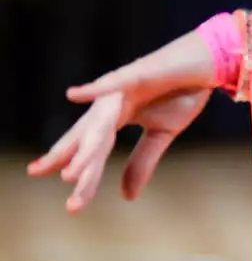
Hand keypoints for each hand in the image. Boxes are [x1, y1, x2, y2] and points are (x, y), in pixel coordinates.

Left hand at [26, 31, 216, 212]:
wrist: (206, 63)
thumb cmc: (183, 93)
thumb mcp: (163, 135)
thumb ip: (141, 163)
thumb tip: (126, 197)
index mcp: (115, 118)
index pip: (88, 146)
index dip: (72, 163)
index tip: (52, 185)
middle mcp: (110, 104)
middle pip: (85, 137)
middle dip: (63, 157)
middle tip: (35, 173)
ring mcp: (121, 89)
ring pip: (99, 123)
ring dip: (85, 148)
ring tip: (70, 173)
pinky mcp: (136, 75)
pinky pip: (113, 83)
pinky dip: (95, 89)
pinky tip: (75, 95)